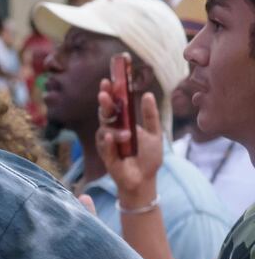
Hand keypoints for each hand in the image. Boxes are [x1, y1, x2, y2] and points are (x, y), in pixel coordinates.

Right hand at [96, 83, 162, 205]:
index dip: (110, 92)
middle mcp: (112, 129)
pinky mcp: (105, 154)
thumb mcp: (154, 133)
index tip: (108, 80)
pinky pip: (104, 145)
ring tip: (126, 135)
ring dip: (114, 129)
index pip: (114, 104)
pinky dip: (108, 141)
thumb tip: (147, 94)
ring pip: (104, 128)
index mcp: (123, 122)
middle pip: (104, 112)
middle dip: (104, 102)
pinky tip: (112, 138)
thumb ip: (150, 115)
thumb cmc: (149, 157)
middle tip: (105, 94)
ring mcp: (107, 142)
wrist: (145, 179)